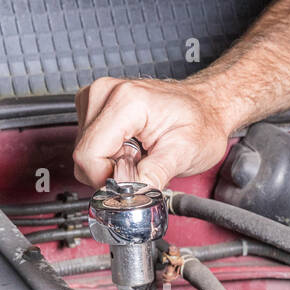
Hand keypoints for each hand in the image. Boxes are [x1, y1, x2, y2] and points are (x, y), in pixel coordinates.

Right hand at [72, 76, 235, 189]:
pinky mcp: (95, 106)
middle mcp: (104, 93)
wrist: (206, 106)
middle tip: (143, 161)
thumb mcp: (184, 153)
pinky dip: (109, 153)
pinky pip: (89, 144)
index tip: (133, 179)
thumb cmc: (200, 122)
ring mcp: (97, 97)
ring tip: (140, 151)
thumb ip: (153, 176)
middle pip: (84, 155)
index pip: (88, 155)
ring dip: (111, 162)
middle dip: (111, 171)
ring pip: (84, 152)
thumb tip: (129, 197)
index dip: (107, 178)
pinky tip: (132, 145)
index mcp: (125, 101)